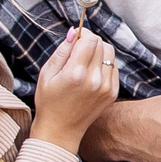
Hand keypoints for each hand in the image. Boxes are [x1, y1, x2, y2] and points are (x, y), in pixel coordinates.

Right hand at [29, 28, 118, 154]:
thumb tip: (75, 31)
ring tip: (84, 63)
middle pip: (102, 44)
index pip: (91, 39)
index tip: (75, 40)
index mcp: (76, 73)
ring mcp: (106, 87)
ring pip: (110, 54)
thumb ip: (62, 50)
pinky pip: (113, 68)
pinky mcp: (112, 93)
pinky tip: (91, 74)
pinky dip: (104, 66)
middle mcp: (95, 80)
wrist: (60, 130)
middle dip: (90, 42)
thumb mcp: (47, 73)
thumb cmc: (49, 101)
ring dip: (99, 53)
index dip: (83, 35)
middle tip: (78, 51)